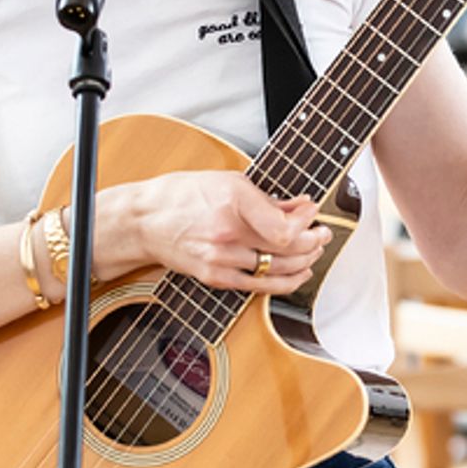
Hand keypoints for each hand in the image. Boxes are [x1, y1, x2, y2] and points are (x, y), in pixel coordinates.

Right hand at [125, 171, 330, 293]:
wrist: (144, 221)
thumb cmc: (180, 196)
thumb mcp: (227, 181)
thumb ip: (266, 198)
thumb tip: (299, 206)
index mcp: (233, 201)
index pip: (285, 225)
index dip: (307, 222)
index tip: (313, 213)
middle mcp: (228, 233)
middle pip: (287, 249)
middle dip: (313, 242)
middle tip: (322, 234)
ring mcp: (222, 259)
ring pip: (278, 270)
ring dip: (305, 262)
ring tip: (314, 252)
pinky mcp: (216, 277)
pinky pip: (260, 286)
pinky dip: (285, 282)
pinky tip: (298, 273)